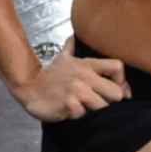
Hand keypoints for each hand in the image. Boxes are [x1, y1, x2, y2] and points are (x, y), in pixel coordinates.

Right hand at [12, 46, 127, 121]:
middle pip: (116, 93)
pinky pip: (84, 114)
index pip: (117, 67)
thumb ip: (72, 48)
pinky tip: (72, 111)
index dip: (121, 81)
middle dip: (110, 102)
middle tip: (100, 103)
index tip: (116, 90)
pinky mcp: (68, 103)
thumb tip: (74, 36)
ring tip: (84, 108)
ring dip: (95, 111)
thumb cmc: (49, 77)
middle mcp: (84, 75)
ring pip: (103, 106)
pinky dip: (79, 116)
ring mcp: (76, 89)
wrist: (28, 86)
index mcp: (87, 64)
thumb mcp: (63, 58)